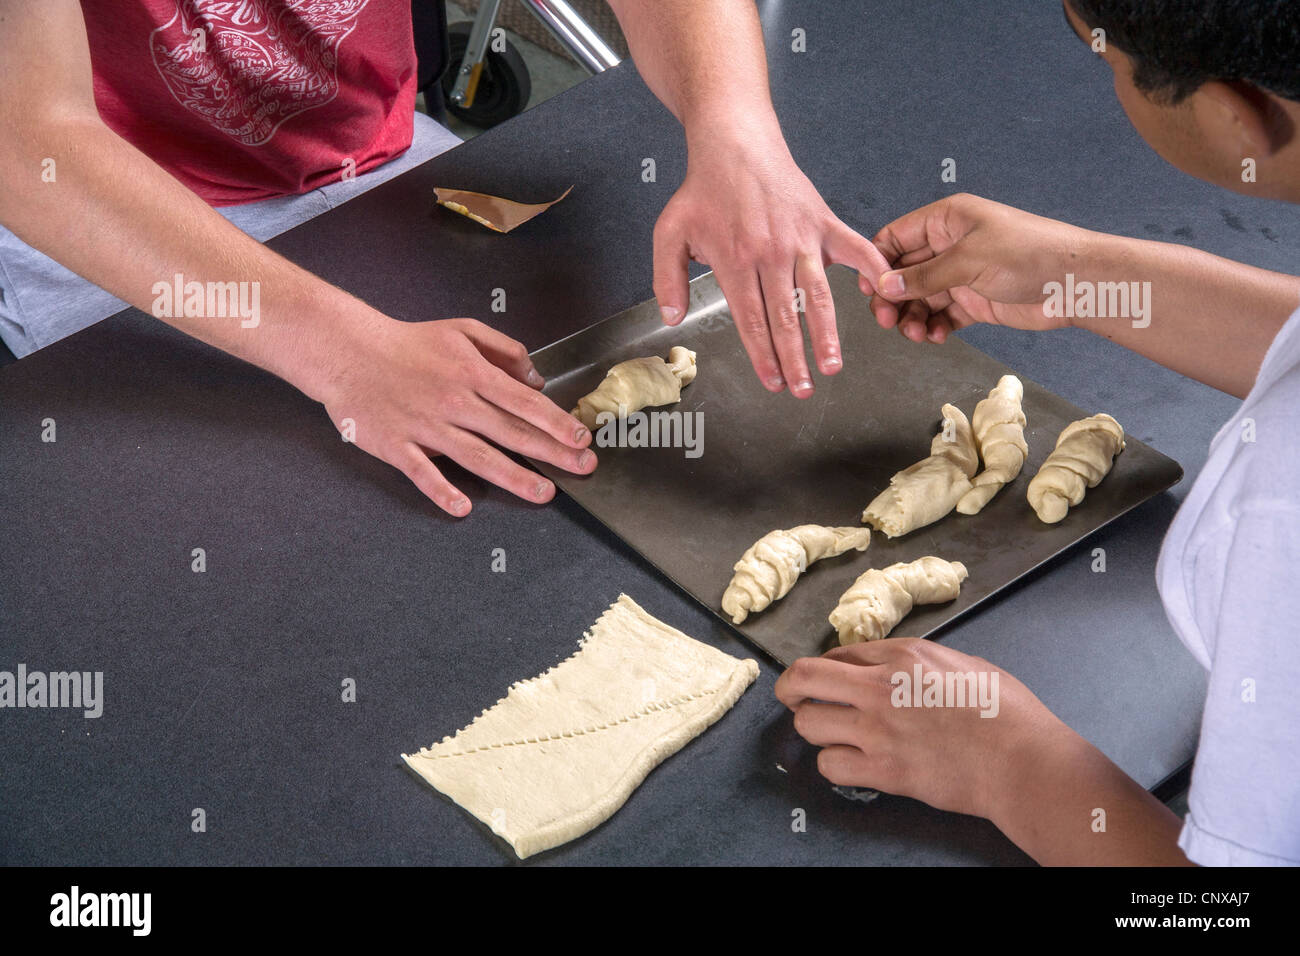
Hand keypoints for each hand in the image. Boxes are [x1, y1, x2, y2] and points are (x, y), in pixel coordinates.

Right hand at [318, 317, 595, 515]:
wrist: (348, 350)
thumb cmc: (407, 342)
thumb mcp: (462, 331)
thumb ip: (504, 350)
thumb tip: (536, 379)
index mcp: (471, 374)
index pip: (524, 402)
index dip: (556, 421)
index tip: (581, 437)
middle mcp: (454, 402)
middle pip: (511, 432)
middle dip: (552, 452)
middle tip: (584, 467)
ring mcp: (426, 426)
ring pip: (477, 457)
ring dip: (513, 477)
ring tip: (544, 492)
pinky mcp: (397, 445)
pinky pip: (423, 473)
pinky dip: (442, 491)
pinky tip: (463, 508)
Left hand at [653, 131, 889, 397]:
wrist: (736, 143)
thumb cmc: (704, 189)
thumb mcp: (670, 232)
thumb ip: (666, 278)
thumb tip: (671, 318)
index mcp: (735, 259)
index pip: (752, 320)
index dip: (763, 356)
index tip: (773, 382)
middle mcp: (771, 253)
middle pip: (785, 317)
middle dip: (794, 359)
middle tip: (802, 390)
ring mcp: (801, 238)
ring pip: (818, 296)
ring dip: (827, 335)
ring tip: (832, 365)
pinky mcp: (823, 222)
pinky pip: (855, 248)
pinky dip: (872, 269)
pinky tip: (882, 294)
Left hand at [774, 637, 1074, 820]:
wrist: (1023, 760)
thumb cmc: (1006, 712)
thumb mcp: (961, 662)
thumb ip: (917, 660)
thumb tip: (888, 663)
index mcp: (903, 655)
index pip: (840, 652)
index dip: (830, 666)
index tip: (830, 678)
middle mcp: (880, 687)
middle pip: (804, 678)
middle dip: (790, 687)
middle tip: (792, 696)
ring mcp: (877, 731)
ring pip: (809, 723)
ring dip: (815, 728)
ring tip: (831, 733)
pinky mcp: (883, 771)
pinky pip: (830, 765)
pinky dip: (833, 764)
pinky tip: (849, 762)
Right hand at [870, 194, 1097, 343]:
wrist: (1074, 282)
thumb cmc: (1029, 253)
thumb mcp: (969, 259)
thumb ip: (925, 275)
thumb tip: (886, 286)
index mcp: (947, 220)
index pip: (896, 238)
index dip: (878, 263)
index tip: (869, 289)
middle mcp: (950, 245)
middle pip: (904, 272)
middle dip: (893, 296)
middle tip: (886, 319)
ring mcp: (962, 274)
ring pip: (921, 298)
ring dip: (912, 316)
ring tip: (916, 332)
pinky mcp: (974, 301)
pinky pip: (942, 315)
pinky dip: (934, 327)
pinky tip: (936, 335)